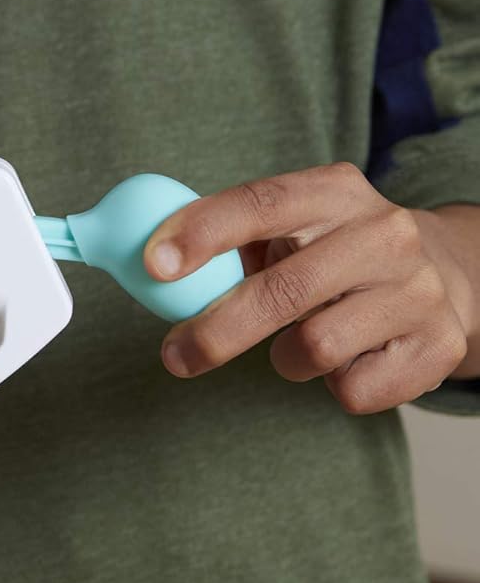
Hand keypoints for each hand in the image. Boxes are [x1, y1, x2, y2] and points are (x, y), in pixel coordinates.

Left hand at [144, 162, 477, 412]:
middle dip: (215, 331)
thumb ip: (222, 238)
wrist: (447, 277)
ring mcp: (418, 291)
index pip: (261, 203)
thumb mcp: (290, 226)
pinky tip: (346, 359)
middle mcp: (384, 235)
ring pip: (314, 347)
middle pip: (283, 290)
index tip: (152, 264)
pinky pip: (353, 389)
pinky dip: (332, 386)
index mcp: (334, 193)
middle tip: (173, 356)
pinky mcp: (436, 347)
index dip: (202, 232)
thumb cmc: (332, 253)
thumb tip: (135, 259)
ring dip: (283, 359)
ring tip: (293, 342)